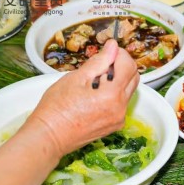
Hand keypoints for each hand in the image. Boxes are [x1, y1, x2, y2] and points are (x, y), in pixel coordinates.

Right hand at [27, 39, 139, 157]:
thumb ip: (99, 62)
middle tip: (103, 62)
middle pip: (133, 79)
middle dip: (122, 66)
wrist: (50, 136)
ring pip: (128, 91)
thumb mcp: (76, 78)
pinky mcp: (115, 125)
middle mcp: (121, 108)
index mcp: (112, 95)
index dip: (121, 54)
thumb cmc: (56, 108)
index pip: (129, 67)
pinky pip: (122, 104)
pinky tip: (96, 93)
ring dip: (118, 80)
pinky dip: (114, 94)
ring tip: (96, 79)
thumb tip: (113, 47)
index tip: (109, 50)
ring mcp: (119, 119)